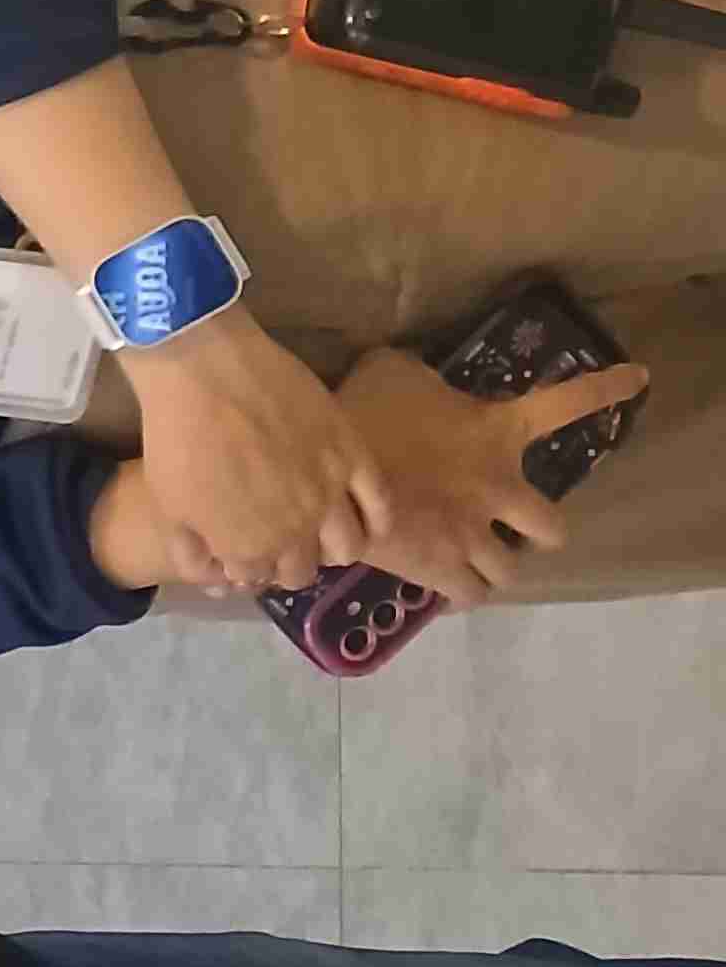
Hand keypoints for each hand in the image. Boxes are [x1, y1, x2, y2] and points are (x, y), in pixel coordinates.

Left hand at [122, 312, 386, 591]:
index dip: (248, 568)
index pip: (258, 577)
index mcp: (247, 547)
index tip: (243, 552)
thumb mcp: (168, 507)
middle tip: (278, 542)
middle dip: (287, 563)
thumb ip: (193, 554)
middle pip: (302, 570)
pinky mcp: (353, 456)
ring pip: (347, 548)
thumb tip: (219, 583)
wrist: (204, 371)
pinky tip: (362, 520)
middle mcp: (295, 531)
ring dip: (331, 550)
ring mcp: (329, 494)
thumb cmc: (176, 439)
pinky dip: (376, 523)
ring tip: (319, 534)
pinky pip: (380, 505)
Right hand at [331, 348, 650, 607]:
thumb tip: (419, 378)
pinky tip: (444, 585)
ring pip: (510, 569)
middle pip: (550, 528)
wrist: (330, 475)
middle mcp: (500, 486)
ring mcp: (473, 533)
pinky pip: (470, 595)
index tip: (637, 379)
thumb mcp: (394, 371)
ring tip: (475, 563)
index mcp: (499, 430)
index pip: (570, 401)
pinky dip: (461, 592)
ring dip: (496, 565)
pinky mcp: (440, 567)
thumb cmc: (363, 414)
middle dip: (536, 534)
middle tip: (512, 532)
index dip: (608, 386)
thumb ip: (421, 375)